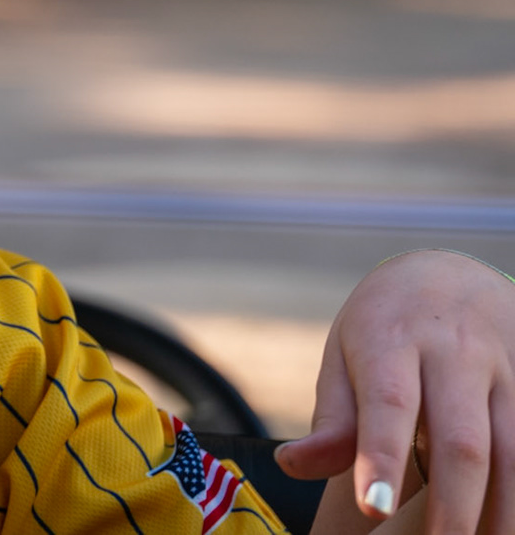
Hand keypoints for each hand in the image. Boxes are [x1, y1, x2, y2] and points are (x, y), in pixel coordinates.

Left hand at [277, 249, 514, 534]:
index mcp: (392, 342)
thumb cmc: (383, 328)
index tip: (372, 509)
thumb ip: (332, 419)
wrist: (450, 273)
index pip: (389, 406)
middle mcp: (454, 354)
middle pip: (462, 440)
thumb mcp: (344, 355)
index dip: (382, 458)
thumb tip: (292, 465)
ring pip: (513, 449)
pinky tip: (510, 519)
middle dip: (454, 506)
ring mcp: (503, 370)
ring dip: (503, 508)